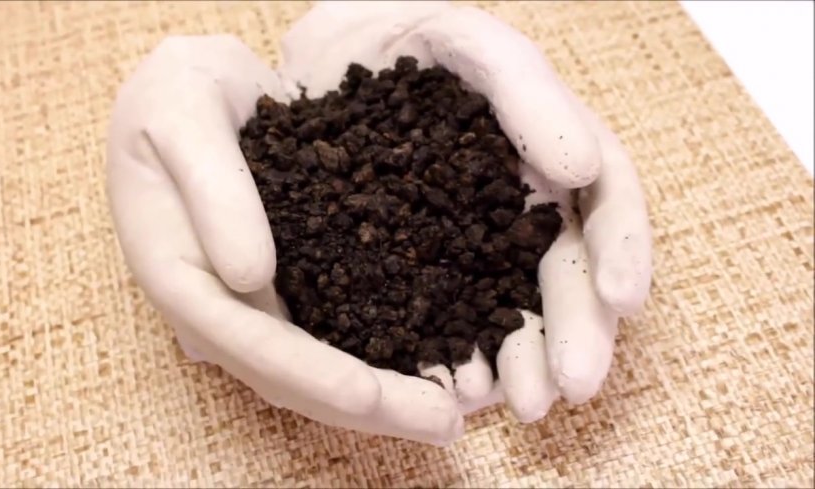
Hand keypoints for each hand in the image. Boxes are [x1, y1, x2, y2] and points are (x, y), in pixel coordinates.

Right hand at [105, 35, 463, 445]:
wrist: (192, 93)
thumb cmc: (178, 94)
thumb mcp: (182, 112)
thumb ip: (213, 189)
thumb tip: (250, 275)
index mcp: (176, 274)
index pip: (245, 340)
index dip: (310, 373)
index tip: (371, 395)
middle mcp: (212, 307)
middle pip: (286, 376)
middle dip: (364, 407)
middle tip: (444, 425)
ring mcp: (245, 306)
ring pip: (311, 371)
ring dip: (378, 399)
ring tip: (449, 414)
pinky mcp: (280, 290)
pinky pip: (329, 336)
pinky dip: (376, 360)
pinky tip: (430, 365)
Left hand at [279, 1, 652, 420]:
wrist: (311, 67)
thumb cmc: (400, 39)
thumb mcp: (466, 43)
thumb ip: (527, 91)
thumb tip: (581, 170)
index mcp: (545, 156)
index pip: (604, 208)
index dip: (620, 254)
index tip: (622, 299)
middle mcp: (515, 211)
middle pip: (563, 276)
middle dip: (576, 333)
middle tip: (569, 387)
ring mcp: (464, 249)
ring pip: (510, 312)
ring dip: (523, 362)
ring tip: (518, 404)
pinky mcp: (410, 275)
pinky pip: (440, 323)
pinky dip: (452, 359)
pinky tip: (451, 389)